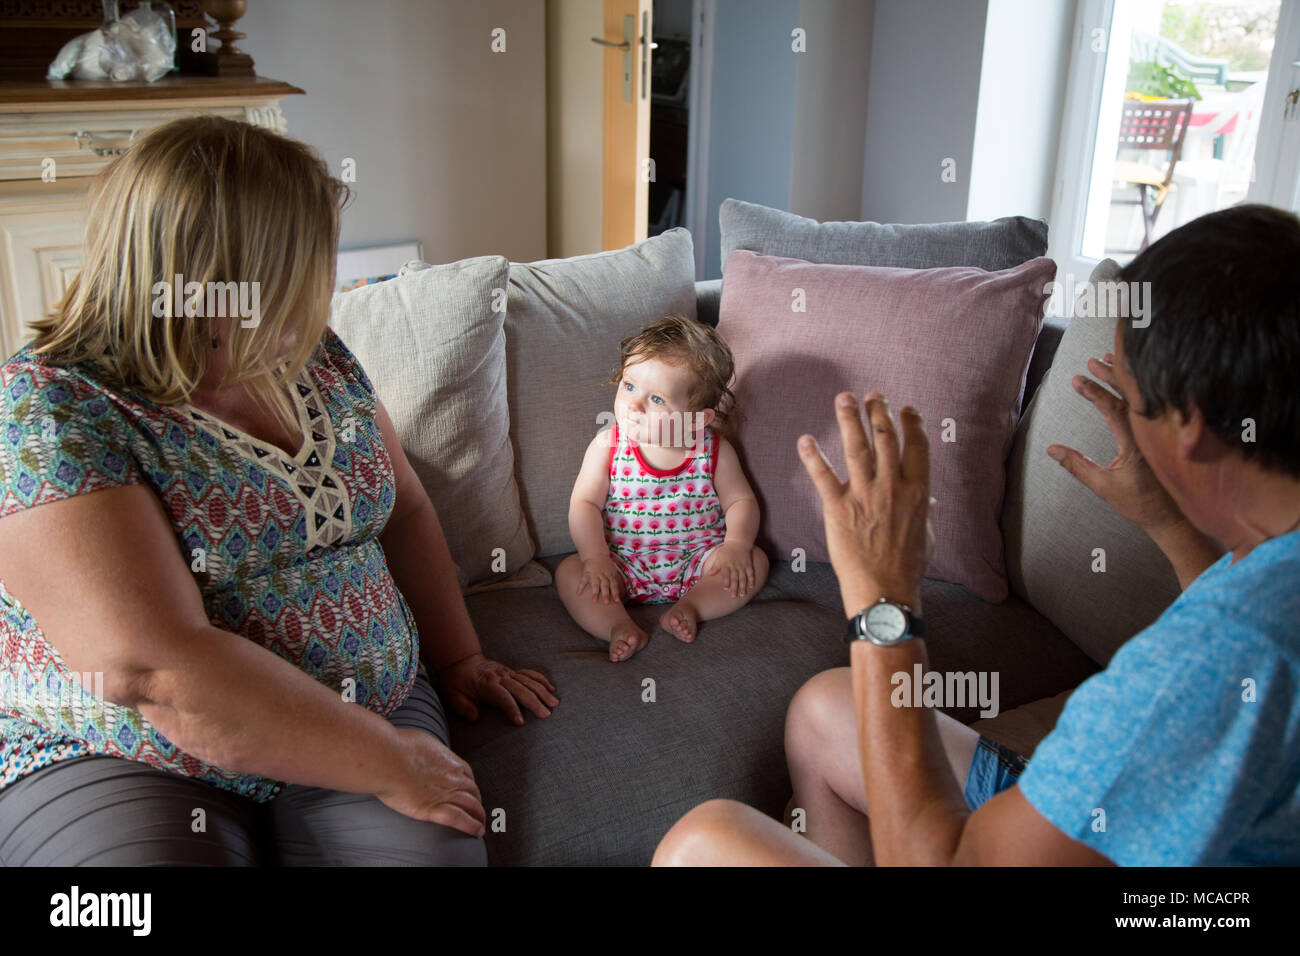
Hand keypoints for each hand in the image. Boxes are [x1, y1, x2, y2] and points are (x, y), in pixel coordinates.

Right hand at [375, 726, 485, 835]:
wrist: (386, 757)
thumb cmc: (396, 746)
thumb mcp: (418, 742)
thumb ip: (424, 751)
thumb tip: (418, 753)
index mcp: (448, 761)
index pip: (467, 776)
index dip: (471, 787)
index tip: (470, 793)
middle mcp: (451, 777)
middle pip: (473, 792)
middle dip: (478, 803)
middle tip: (479, 812)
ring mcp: (445, 793)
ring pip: (471, 806)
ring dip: (479, 816)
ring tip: (481, 825)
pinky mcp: (433, 808)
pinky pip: (460, 818)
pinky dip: (471, 825)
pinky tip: (476, 831)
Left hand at [439, 653, 557, 726]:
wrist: (460, 661)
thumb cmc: (456, 682)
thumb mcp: (452, 696)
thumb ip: (462, 707)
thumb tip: (475, 718)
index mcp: (487, 684)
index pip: (503, 697)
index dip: (512, 709)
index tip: (521, 722)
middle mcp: (500, 677)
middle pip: (521, 689)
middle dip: (534, 702)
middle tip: (546, 714)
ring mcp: (507, 673)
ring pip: (528, 681)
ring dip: (542, 692)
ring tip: (554, 703)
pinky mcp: (511, 671)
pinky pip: (529, 674)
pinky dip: (541, 680)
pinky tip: (551, 688)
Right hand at [576, 554, 623, 604]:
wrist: (596, 554)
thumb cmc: (606, 565)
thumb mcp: (613, 571)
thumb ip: (615, 580)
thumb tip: (621, 591)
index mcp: (610, 575)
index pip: (614, 585)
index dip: (616, 593)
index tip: (617, 601)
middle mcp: (603, 575)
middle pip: (605, 585)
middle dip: (606, 594)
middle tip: (606, 603)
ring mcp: (594, 574)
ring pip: (595, 584)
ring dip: (595, 592)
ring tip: (594, 601)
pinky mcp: (587, 573)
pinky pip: (583, 580)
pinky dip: (580, 587)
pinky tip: (578, 594)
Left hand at [704, 541, 754, 597]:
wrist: (738, 542)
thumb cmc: (727, 551)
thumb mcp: (719, 557)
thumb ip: (715, 566)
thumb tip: (709, 574)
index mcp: (726, 564)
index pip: (726, 573)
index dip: (726, 581)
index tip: (725, 588)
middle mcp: (735, 565)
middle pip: (735, 578)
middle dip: (734, 587)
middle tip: (733, 596)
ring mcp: (742, 565)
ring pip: (743, 577)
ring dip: (743, 586)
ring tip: (742, 595)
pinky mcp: (748, 564)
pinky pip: (751, 573)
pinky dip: (751, 580)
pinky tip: (751, 587)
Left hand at [797, 392, 930, 616]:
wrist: (884, 591)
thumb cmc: (908, 567)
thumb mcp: (927, 535)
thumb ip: (926, 511)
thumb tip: (929, 500)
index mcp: (918, 491)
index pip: (917, 445)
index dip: (911, 423)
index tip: (906, 409)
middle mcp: (892, 486)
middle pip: (885, 438)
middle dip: (878, 411)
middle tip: (871, 395)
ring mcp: (865, 495)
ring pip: (856, 447)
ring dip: (849, 419)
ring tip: (843, 399)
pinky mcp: (838, 508)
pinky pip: (823, 476)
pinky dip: (812, 456)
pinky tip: (804, 439)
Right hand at [1047, 354, 1186, 532]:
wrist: (1172, 517)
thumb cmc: (1140, 504)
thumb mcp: (1102, 486)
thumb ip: (1076, 465)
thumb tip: (1052, 449)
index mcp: (1136, 444)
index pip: (1114, 408)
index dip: (1095, 392)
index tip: (1078, 379)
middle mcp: (1151, 434)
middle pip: (1131, 395)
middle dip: (1110, 376)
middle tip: (1092, 362)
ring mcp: (1160, 433)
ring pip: (1144, 397)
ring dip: (1125, 379)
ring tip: (1109, 362)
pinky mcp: (1165, 435)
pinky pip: (1153, 405)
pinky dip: (1140, 390)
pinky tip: (1132, 383)